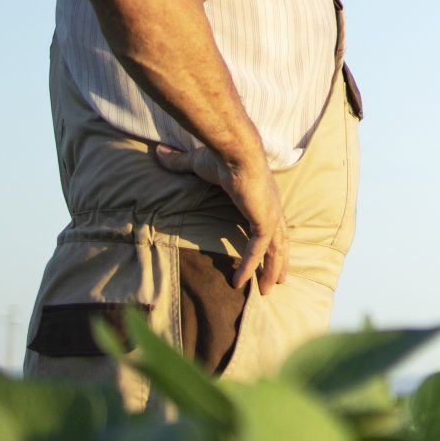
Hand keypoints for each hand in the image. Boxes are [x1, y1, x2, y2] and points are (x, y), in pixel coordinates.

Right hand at [156, 145, 289, 290]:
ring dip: (270, 271)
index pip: (272, 225)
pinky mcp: (264, 222)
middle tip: (276, 282)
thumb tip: (159, 151)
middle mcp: (271, 209)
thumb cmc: (220, 154)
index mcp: (262, 197)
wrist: (233, 149)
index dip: (272, 241)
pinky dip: (249, 266)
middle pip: (281, 242)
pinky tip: (239, 282)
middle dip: (279, 263)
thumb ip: (179, 161)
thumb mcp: (197, 162)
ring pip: (275, 251)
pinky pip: (257, 251)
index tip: (271, 256)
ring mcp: (270, 216)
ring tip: (266, 291)